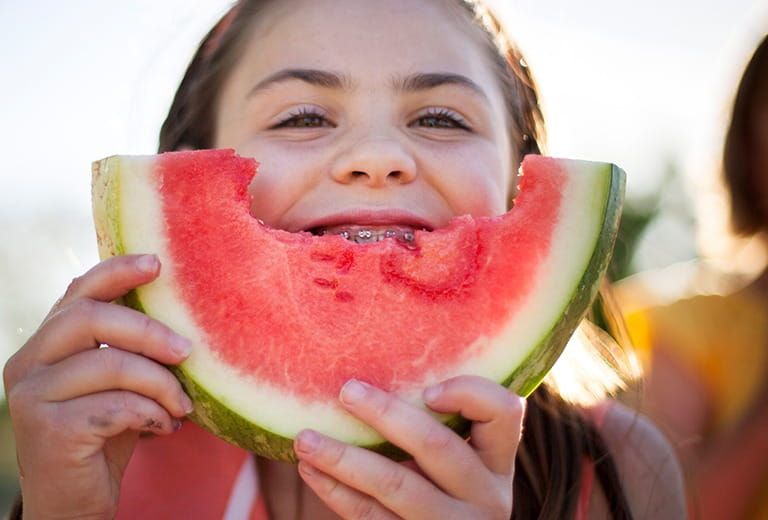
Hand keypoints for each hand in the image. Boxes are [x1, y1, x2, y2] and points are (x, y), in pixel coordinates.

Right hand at [3, 255, 192, 519]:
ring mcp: (31, 396)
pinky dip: (152, 413)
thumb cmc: (105, 436)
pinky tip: (164, 427)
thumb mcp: (118, 385)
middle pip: (91, 318)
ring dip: (160, 383)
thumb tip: (181, 313)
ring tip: (182, 406)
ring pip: (110, 364)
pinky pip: (116, 405)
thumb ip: (128, 349)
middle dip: (149, 331)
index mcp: (45, 344)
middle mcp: (27, 363)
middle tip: (188, 351)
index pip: (78, 292)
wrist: (75, 503)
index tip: (157, 263)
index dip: (117, 271)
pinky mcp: (46, 429)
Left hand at [293, 376, 525, 518]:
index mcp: (497, 464)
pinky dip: (336, 491)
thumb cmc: (444, 497)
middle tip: (346, 391)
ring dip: (343, 458)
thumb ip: (442, 431)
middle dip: (386, 414)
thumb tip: (375, 373)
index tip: (427, 389)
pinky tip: (312, 471)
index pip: (503, 412)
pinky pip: (370, 517)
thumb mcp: (461, 469)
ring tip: (305, 438)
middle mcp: (484, 497)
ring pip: (395, 485)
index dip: (469, 394)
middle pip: (437, 445)